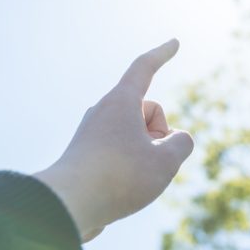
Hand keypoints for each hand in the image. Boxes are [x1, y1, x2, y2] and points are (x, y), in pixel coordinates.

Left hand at [33, 39, 193, 241]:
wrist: (68, 206)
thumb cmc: (119, 178)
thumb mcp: (165, 162)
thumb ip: (182, 143)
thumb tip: (175, 141)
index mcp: (120, 102)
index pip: (144, 68)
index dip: (162, 54)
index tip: (174, 42)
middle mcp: (103, 112)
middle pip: (149, 113)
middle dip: (160, 136)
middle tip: (150, 163)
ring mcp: (93, 133)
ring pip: (137, 137)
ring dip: (146, 156)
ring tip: (132, 181)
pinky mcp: (87, 155)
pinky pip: (122, 155)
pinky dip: (131, 169)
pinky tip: (119, 190)